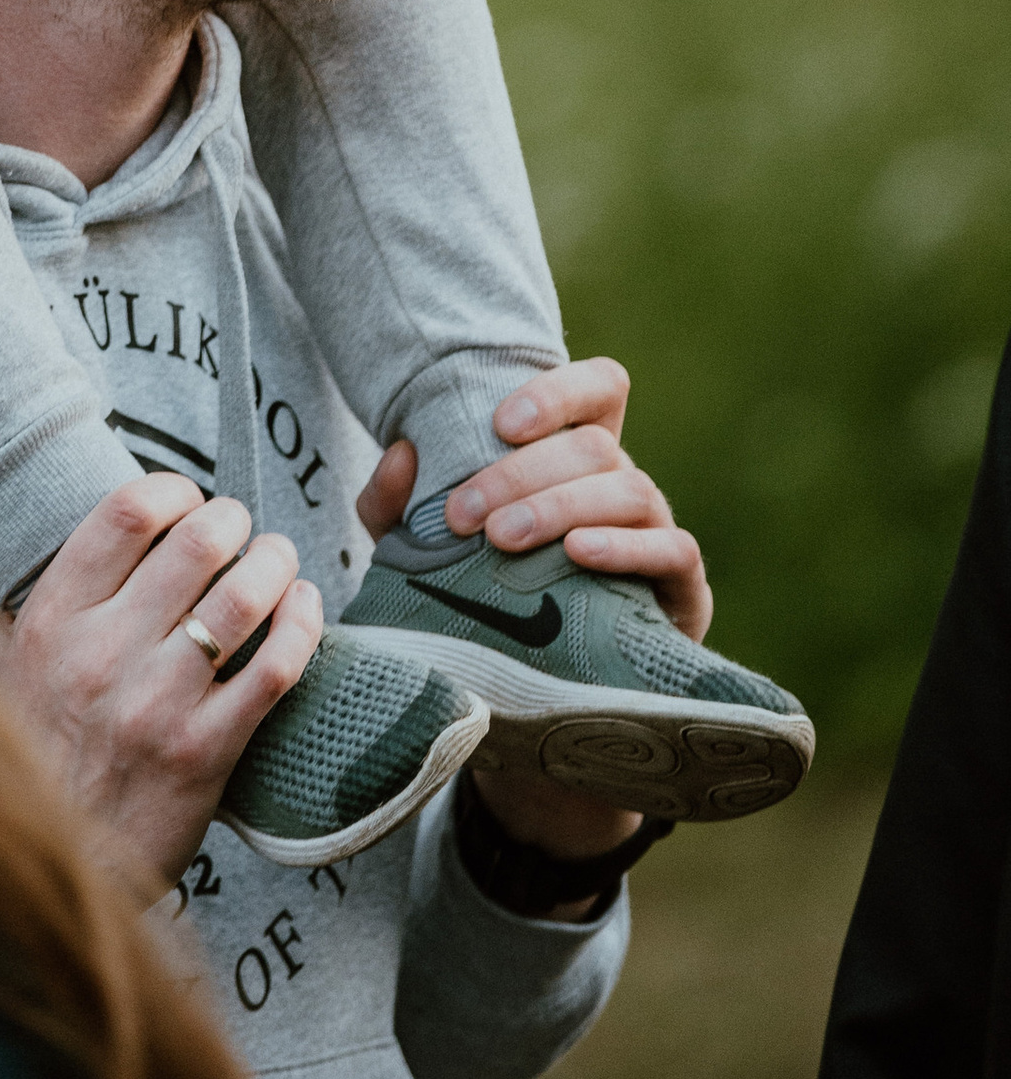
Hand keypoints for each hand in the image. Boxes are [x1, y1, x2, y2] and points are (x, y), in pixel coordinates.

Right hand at [0, 476, 321, 892]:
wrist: (58, 863)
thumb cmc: (33, 753)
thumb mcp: (2, 666)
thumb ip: (33, 599)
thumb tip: (74, 533)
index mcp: (52, 620)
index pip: (124, 514)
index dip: (171, 490)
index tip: (187, 499)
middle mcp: (102, 653)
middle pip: (196, 544)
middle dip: (233, 520)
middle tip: (241, 526)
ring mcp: (158, 703)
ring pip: (243, 598)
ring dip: (275, 562)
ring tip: (279, 559)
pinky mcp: (205, 752)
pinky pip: (275, 669)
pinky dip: (301, 624)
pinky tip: (303, 606)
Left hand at [357, 356, 712, 641]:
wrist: (536, 691)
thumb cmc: (482, 595)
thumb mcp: (423, 550)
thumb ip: (395, 502)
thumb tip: (400, 453)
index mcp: (576, 454)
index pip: (599, 387)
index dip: (558, 391)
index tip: (500, 423)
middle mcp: (621, 481)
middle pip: (594, 444)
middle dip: (522, 473)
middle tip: (465, 516)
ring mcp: (657, 530)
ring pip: (630, 488)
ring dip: (562, 507)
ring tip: (505, 539)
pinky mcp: (683, 587)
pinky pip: (672, 549)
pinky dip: (626, 547)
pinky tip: (578, 554)